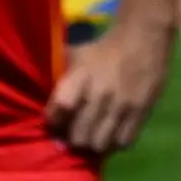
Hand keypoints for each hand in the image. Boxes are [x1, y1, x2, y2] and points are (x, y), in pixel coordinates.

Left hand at [46, 11, 173, 158]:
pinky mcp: (142, 110)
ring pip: (99, 144)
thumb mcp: (77, 54)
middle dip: (73, 137)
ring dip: (94, 143)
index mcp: (80, 76)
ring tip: (94, 136)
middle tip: (76, 132)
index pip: (58, 111)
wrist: (142, 36)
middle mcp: (100, 92)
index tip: (56, 120)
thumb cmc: (104, 49)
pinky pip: (123, 141)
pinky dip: (116, 142)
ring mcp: (122, 104)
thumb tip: (38, 92)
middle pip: (78, 136)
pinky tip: (113, 134)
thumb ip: (59, 75)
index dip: (54, 120)